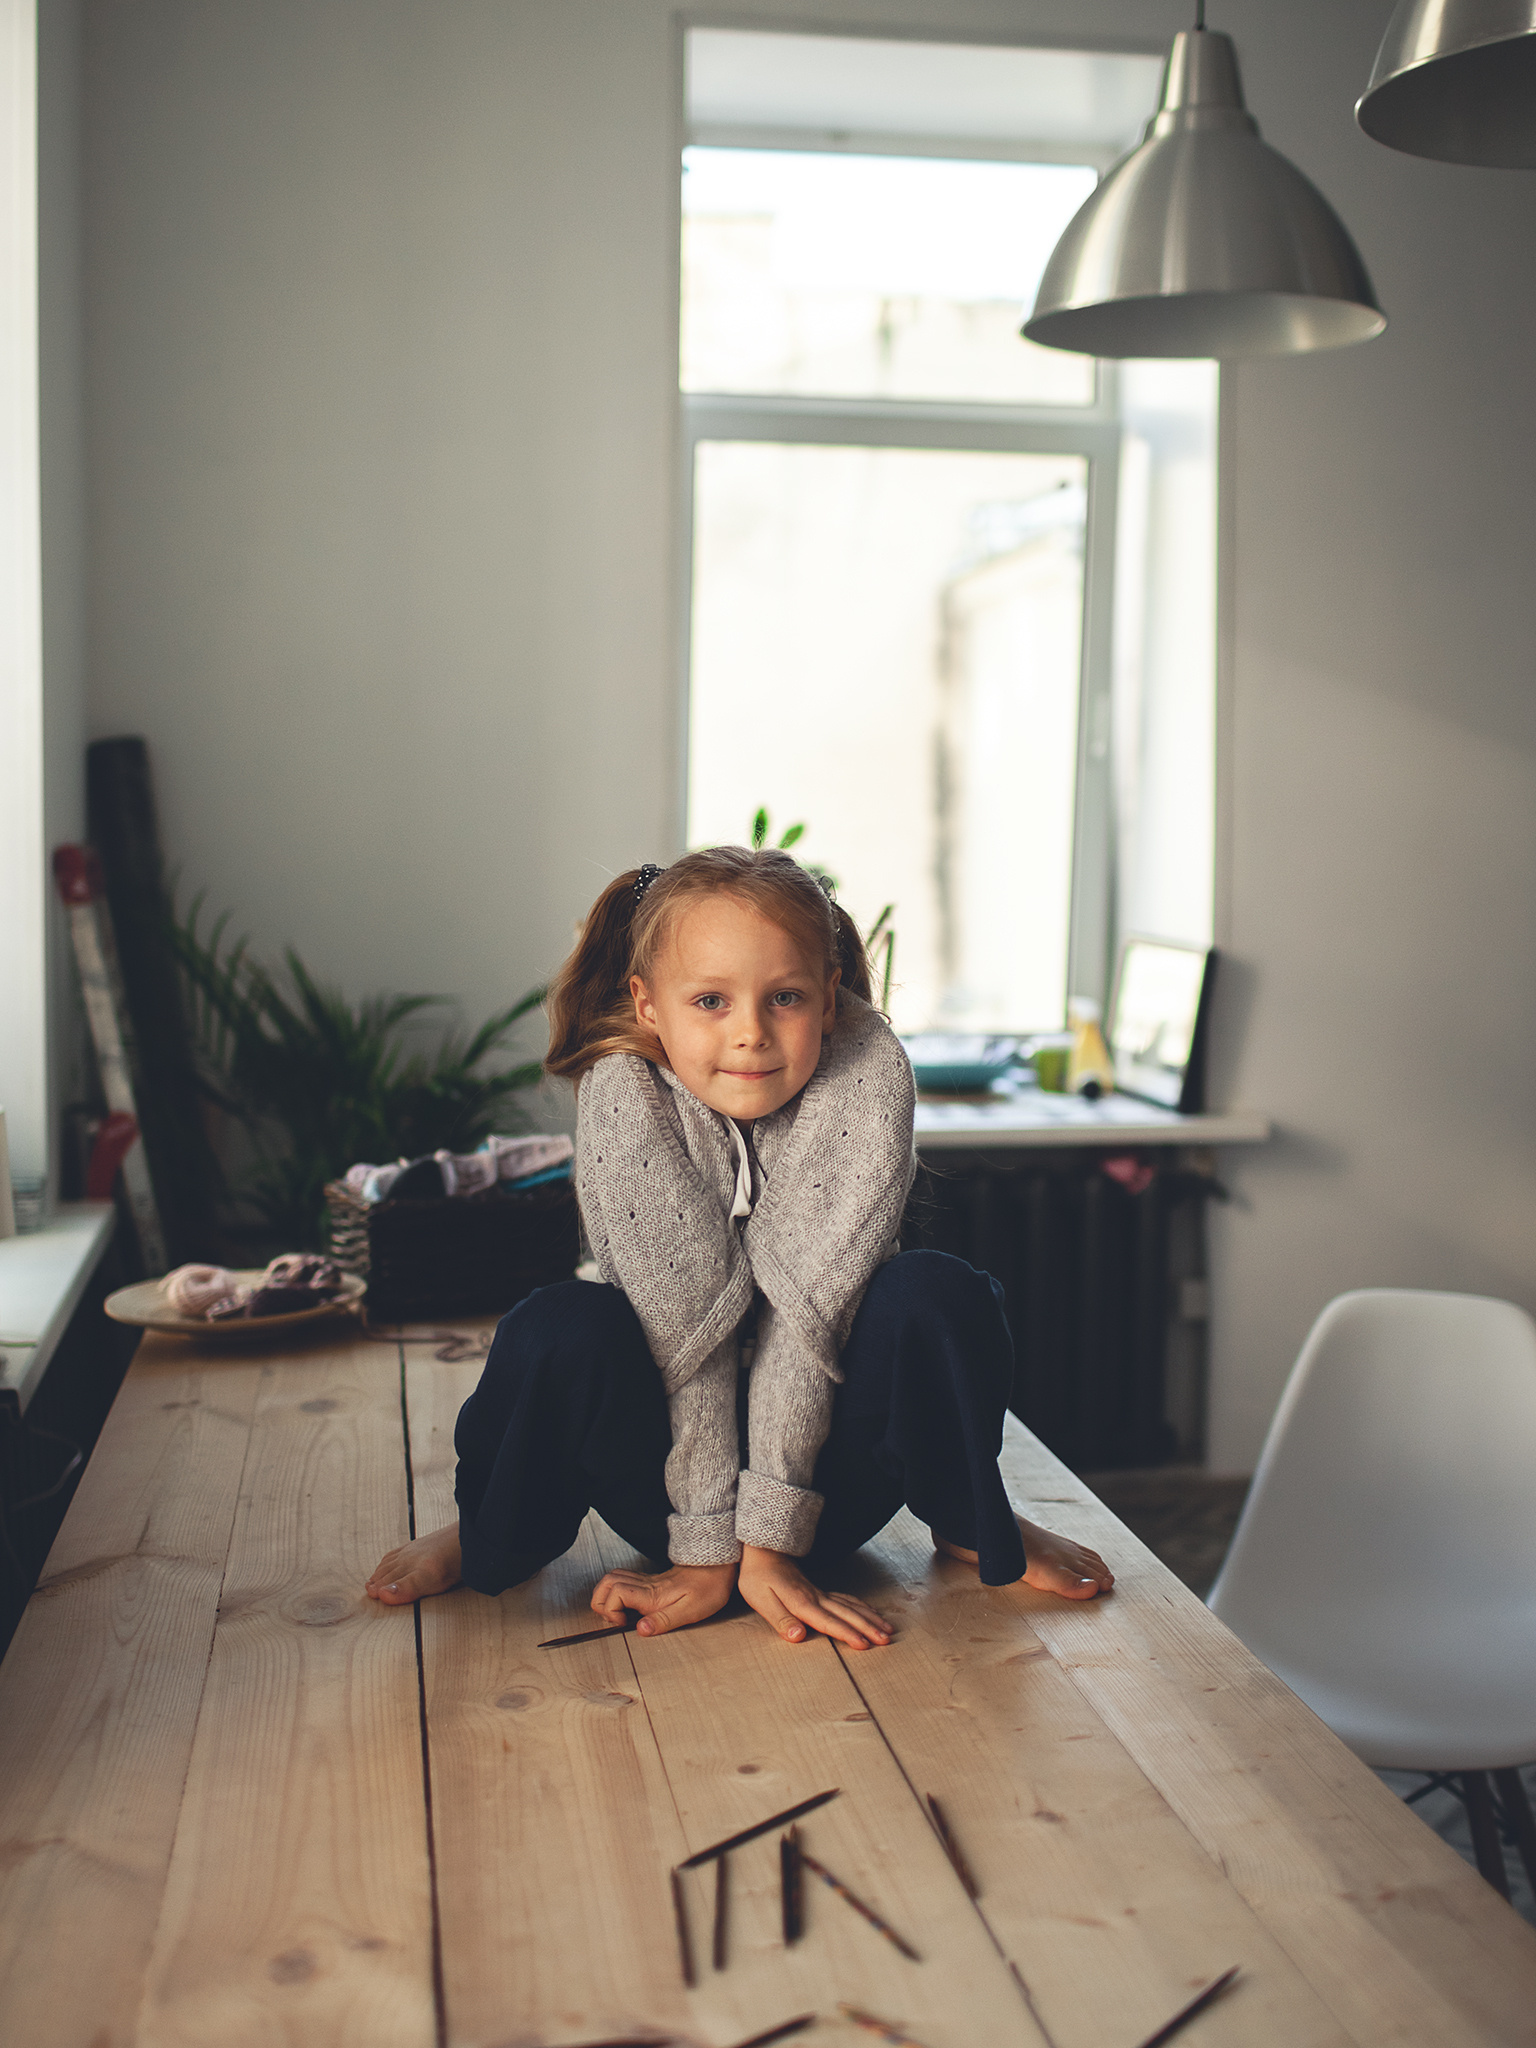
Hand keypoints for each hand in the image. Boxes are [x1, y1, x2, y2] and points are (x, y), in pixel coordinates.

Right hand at [590, 1560, 738, 1635]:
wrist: (718, 1564)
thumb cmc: (708, 1587)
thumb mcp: (691, 1610)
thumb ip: (664, 1620)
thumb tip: (640, 1629)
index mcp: (652, 1594)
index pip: (615, 1593)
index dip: (610, 1609)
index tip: (622, 1623)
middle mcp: (645, 1585)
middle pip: (606, 1583)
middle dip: (600, 1602)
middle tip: (614, 1620)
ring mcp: (647, 1581)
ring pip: (612, 1578)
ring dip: (606, 1596)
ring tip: (618, 1615)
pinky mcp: (651, 1581)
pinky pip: (624, 1579)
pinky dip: (616, 1592)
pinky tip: (628, 1606)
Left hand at [738, 1545, 892, 1650]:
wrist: (763, 1550)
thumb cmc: (758, 1577)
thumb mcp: (761, 1599)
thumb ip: (781, 1619)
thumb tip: (798, 1636)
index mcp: (802, 1602)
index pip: (828, 1622)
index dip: (847, 1634)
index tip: (865, 1645)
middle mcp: (816, 1597)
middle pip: (846, 1614)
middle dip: (868, 1627)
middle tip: (887, 1640)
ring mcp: (819, 1592)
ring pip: (850, 1606)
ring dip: (870, 1618)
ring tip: (887, 1629)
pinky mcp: (819, 1590)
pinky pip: (846, 1598)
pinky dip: (861, 1607)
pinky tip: (870, 1612)